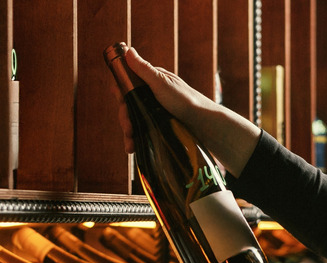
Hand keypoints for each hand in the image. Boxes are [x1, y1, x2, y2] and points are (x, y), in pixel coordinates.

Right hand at [111, 46, 261, 176]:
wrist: (204, 123)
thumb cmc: (184, 100)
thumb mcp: (161, 83)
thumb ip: (143, 69)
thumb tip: (128, 50)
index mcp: (152, 82)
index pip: (128, 87)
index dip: (122, 98)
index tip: (122, 108)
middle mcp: (153, 96)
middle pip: (130, 107)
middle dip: (126, 119)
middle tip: (128, 130)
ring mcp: (156, 111)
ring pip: (136, 120)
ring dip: (129, 133)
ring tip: (130, 145)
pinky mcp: (160, 126)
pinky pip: (144, 131)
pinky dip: (137, 139)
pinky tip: (134, 148)